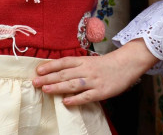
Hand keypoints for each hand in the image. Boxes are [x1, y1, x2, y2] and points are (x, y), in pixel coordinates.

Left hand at [33, 40, 154, 105]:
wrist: (126, 64)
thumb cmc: (106, 64)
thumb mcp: (90, 61)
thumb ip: (76, 65)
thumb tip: (58, 71)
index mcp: (83, 60)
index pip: (64, 62)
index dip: (50, 66)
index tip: (38, 70)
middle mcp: (86, 70)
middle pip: (64, 74)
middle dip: (48, 78)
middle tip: (35, 82)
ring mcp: (93, 81)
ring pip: (73, 84)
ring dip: (58, 87)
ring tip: (45, 90)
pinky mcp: (101, 91)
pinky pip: (86, 96)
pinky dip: (75, 99)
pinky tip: (66, 102)